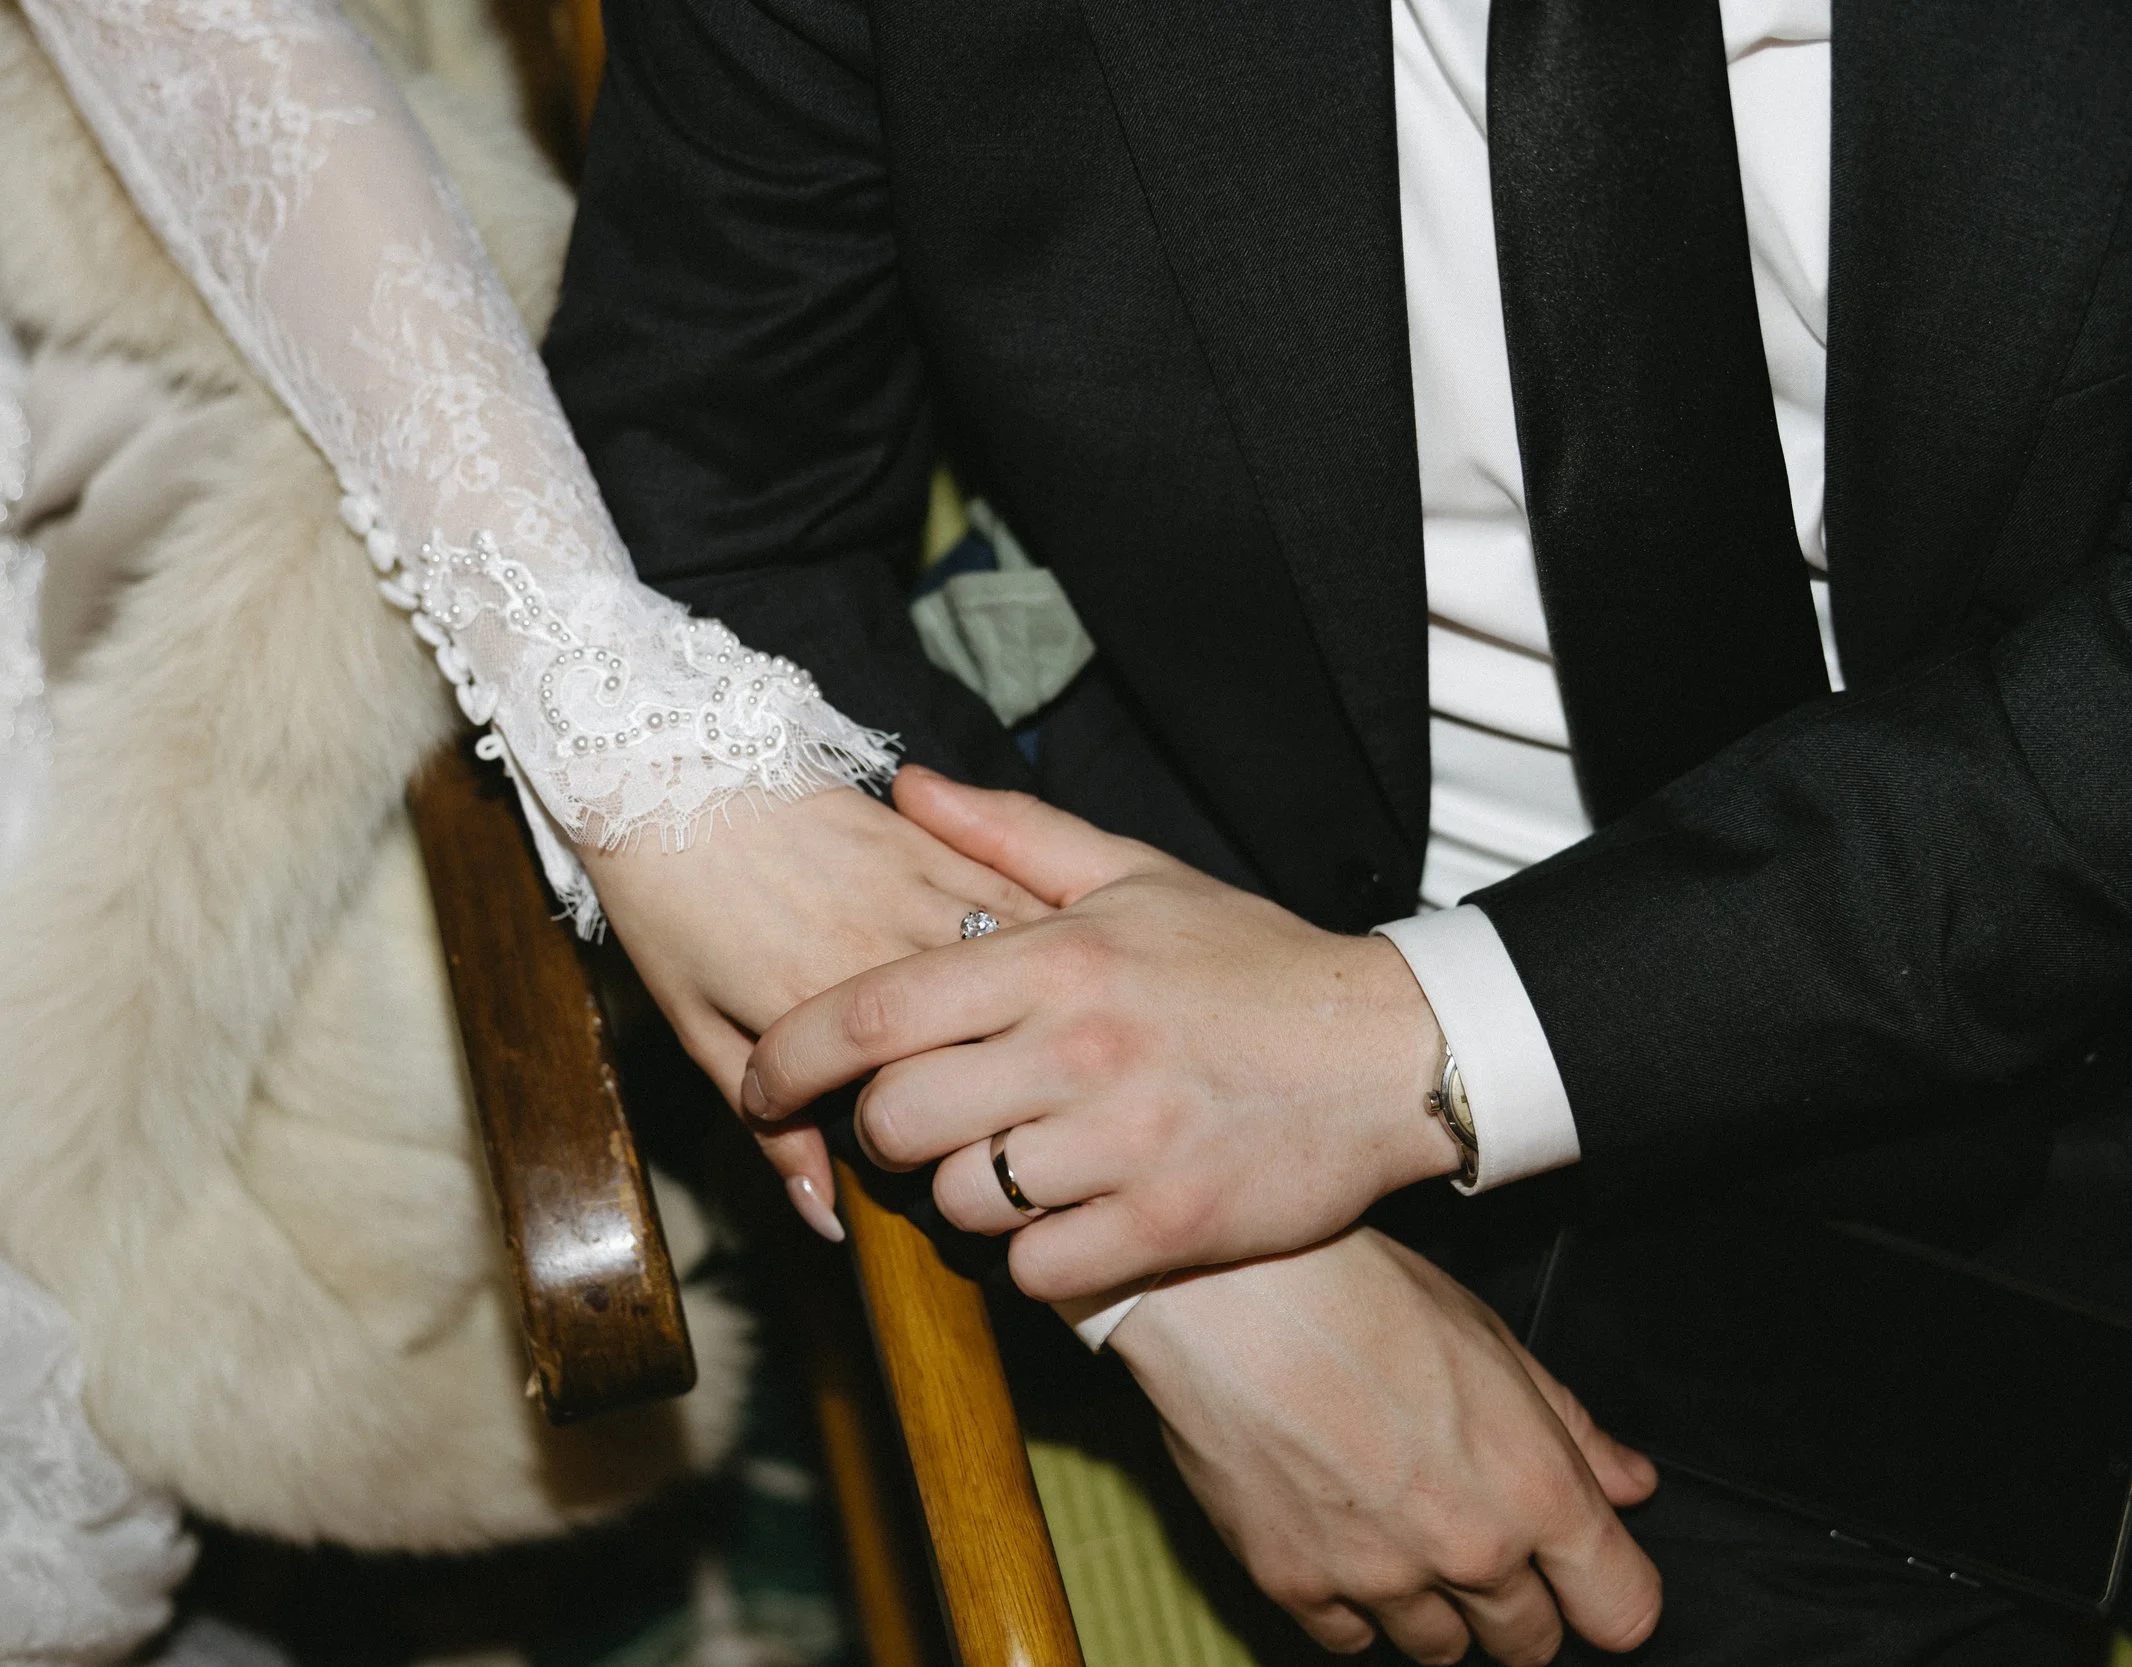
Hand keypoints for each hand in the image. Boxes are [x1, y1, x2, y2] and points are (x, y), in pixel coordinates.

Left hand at [584, 784, 1046, 1238]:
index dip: (935, 1146)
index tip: (921, 1155)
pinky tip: (1061, 983)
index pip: (917, 1102)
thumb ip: (772, 1132)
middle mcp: (887, 948)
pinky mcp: (939, 846)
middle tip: (983, 1120)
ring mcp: (921, 889)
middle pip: (980, 1046)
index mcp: (822, 1002)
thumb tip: (825, 1218)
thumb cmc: (669, 903)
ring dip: (1031, 1026)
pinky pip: (1016, 905)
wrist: (666, 763)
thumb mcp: (698, 1028)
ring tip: (1043, 1065)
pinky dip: (1038, 950)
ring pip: (1012, 978)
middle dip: (992, 1095)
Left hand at [739, 767, 1459, 1298]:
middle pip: (896, 1121)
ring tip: (1004, 1162)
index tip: (758, 1080)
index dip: (789, 1056)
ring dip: (961, 1193)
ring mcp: (1126, 1143)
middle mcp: (1081, 1049)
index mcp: (1059, 959)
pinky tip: (1064, 1214)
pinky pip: (1037, 1268)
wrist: (1391, 1053)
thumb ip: (1008, 836)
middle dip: (879, 1131)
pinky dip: (1032, 1254)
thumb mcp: (1134, 876)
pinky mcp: (1169, 1225)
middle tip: (911, 1123)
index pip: (872, 1012)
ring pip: (960, 1201)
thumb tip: (903, 789)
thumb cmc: (1250, 963)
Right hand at [1111, 1230, 1662, 1664]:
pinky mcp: (1295, 1582)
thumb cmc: (1358, 1292)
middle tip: (1480, 1544)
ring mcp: (1379, 1577)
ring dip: (1435, 1610)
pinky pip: (1347, 1637)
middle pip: (1529, 1645)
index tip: (1588, 1576)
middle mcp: (1468, 1551)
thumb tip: (1628, 1482)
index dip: (1609, 1594)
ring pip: (1438, 1651)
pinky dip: (1353, 1605)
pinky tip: (1343, 1540)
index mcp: (1536, 1490)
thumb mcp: (1490, 1340)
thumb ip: (1572, 1429)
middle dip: (1519, 1606)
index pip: (1622, 1611)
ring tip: (1402, 1534)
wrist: (1227, 1291)